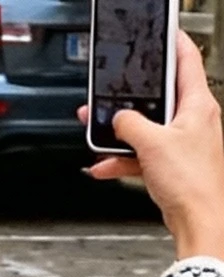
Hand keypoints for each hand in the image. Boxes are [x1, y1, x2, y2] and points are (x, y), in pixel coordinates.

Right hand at [82, 33, 223, 260]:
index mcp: (197, 104)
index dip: (172, 41)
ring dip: (122, 133)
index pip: (186, 58)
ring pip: (148, 128)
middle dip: (131, 98)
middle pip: (159, 97)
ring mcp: (184, 143)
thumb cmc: (191, 182)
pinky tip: (106, 165)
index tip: (161, 32)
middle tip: (112, 92)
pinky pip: (145, 154)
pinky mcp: (174, 165)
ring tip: (99, 133)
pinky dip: (126, 159)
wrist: (198, 222)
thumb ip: (129, 125)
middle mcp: (194, 120)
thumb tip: (119, 119)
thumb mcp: (152, 143)